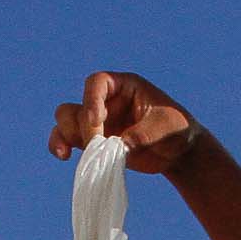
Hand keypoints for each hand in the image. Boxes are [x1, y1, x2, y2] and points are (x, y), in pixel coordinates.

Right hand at [52, 70, 201, 172]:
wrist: (178, 151)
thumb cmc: (177, 130)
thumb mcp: (166, 128)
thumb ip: (142, 135)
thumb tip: (118, 147)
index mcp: (125, 87)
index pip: (98, 82)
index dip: (92, 99)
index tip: (97, 120)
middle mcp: (106, 101)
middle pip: (79, 106)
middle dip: (82, 127)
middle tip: (98, 146)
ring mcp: (98, 122)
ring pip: (67, 120)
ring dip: (63, 135)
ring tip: (66, 153)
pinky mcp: (94, 141)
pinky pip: (68, 139)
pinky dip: (61, 145)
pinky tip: (65, 157)